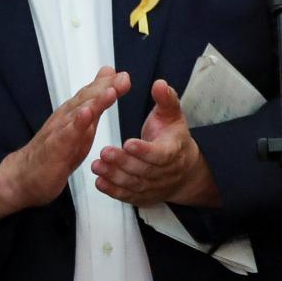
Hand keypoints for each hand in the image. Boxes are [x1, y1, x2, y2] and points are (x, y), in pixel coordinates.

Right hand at [0, 66, 129, 221]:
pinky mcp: (55, 148)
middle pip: (86, 99)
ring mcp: (58, 131)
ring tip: (111, 91)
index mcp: (74, 113)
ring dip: (95, 101)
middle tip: (123, 78)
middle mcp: (65, 118)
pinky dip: (77, 124)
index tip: (124, 75)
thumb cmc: (57, 150)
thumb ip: (96, 104)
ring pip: (78, 113)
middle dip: (105, 87)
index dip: (108, 84)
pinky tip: (87, 115)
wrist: (24, 176)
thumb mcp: (82, 126)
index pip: (92, 94)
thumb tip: (110, 83)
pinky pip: (66, 134)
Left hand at [91, 79, 218, 207]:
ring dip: (115, 176)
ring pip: (135, 184)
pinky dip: (113, 191)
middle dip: (124, 162)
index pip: (161, 154)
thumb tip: (160, 83)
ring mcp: (155, 187)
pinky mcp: (144, 196)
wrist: (184, 170)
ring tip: (97, 164)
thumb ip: (166, 100)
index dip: (144, 150)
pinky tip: (99, 181)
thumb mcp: (173, 116)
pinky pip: (128, 196)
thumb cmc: (173, 137)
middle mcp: (166, 172)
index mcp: (174, 150)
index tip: (127, 142)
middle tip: (104, 152)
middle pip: (145, 170)